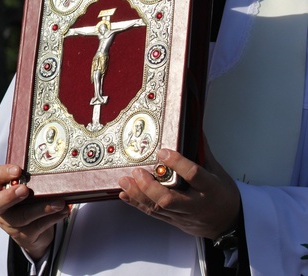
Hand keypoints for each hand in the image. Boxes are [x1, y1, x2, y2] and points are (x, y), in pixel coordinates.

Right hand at [0, 164, 69, 259]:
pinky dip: (53, 218)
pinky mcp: (23, 236)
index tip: (18, 170)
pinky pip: (38, 226)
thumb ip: (33, 179)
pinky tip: (63, 211)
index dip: (2, 173)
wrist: (35, 232)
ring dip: (43, 208)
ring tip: (59, 202)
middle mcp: (0, 207)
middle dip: (10, 196)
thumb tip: (52, 167)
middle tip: (25, 190)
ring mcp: (10, 224)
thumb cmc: (30, 202)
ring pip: (22, 217)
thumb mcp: (29, 188)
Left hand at [118, 144, 240, 239]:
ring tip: (125, 180)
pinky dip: (137, 203)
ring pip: (158, 208)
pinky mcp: (173, 220)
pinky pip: (153, 213)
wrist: (228, 224)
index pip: (194, 175)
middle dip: (150, 186)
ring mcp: (183, 214)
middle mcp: (195, 204)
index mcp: (210, 188)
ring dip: (138, 194)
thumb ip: (202, 152)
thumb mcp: (218, 171)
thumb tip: (193, 128)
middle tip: (138, 171)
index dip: (178, 163)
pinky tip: (125, 194)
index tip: (162, 152)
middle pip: (170, 199)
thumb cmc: (223, 195)